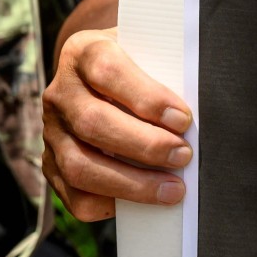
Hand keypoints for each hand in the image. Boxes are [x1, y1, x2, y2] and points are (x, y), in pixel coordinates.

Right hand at [42, 26, 193, 220]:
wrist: (98, 78)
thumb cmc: (138, 68)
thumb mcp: (148, 54)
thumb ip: (167, 73)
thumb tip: (205, 110)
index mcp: (84, 53)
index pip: (107, 70)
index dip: (146, 98)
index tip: (183, 119)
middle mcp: (60, 93)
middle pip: (93, 123)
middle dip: (146, 146)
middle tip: (184, 156)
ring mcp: (52, 132)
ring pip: (81, 166)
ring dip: (133, 184)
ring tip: (173, 189)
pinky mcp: (52, 165)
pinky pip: (75, 196)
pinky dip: (110, 204)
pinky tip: (142, 202)